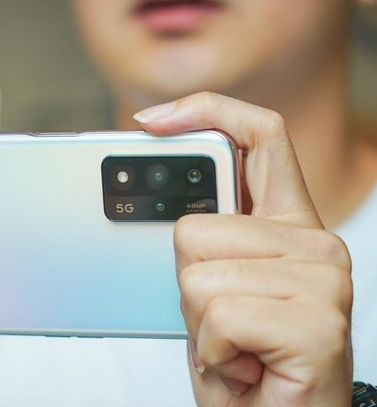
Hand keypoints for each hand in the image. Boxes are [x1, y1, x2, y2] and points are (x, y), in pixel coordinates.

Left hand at [135, 93, 352, 405]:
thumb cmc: (241, 356)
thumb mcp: (212, 286)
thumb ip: (205, 235)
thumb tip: (160, 186)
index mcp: (288, 223)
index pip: (260, 134)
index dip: (207, 110)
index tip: (151, 121)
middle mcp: (315, 243)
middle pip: (195, 226)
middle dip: (184, 282)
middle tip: (217, 319)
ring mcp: (324, 280)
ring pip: (198, 275)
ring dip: (199, 323)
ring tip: (232, 343)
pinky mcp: (318, 323)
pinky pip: (218, 317)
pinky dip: (213, 352)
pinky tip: (242, 364)